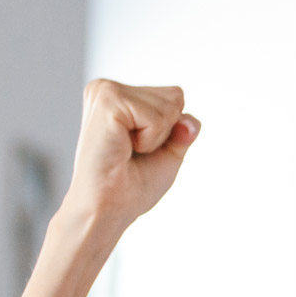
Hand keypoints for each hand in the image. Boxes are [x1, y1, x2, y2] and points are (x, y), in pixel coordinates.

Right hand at [62, 79, 200, 235]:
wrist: (107, 209)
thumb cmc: (132, 184)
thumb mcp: (169, 151)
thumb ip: (184, 129)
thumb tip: (190, 121)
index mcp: (118, 95)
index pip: (174, 96)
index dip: (170, 129)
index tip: (140, 148)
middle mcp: (108, 87)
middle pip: (175, 96)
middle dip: (165, 132)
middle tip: (132, 152)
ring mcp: (105, 90)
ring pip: (169, 105)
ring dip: (156, 138)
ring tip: (126, 151)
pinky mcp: (107, 101)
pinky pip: (157, 117)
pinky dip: (149, 140)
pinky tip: (123, 149)